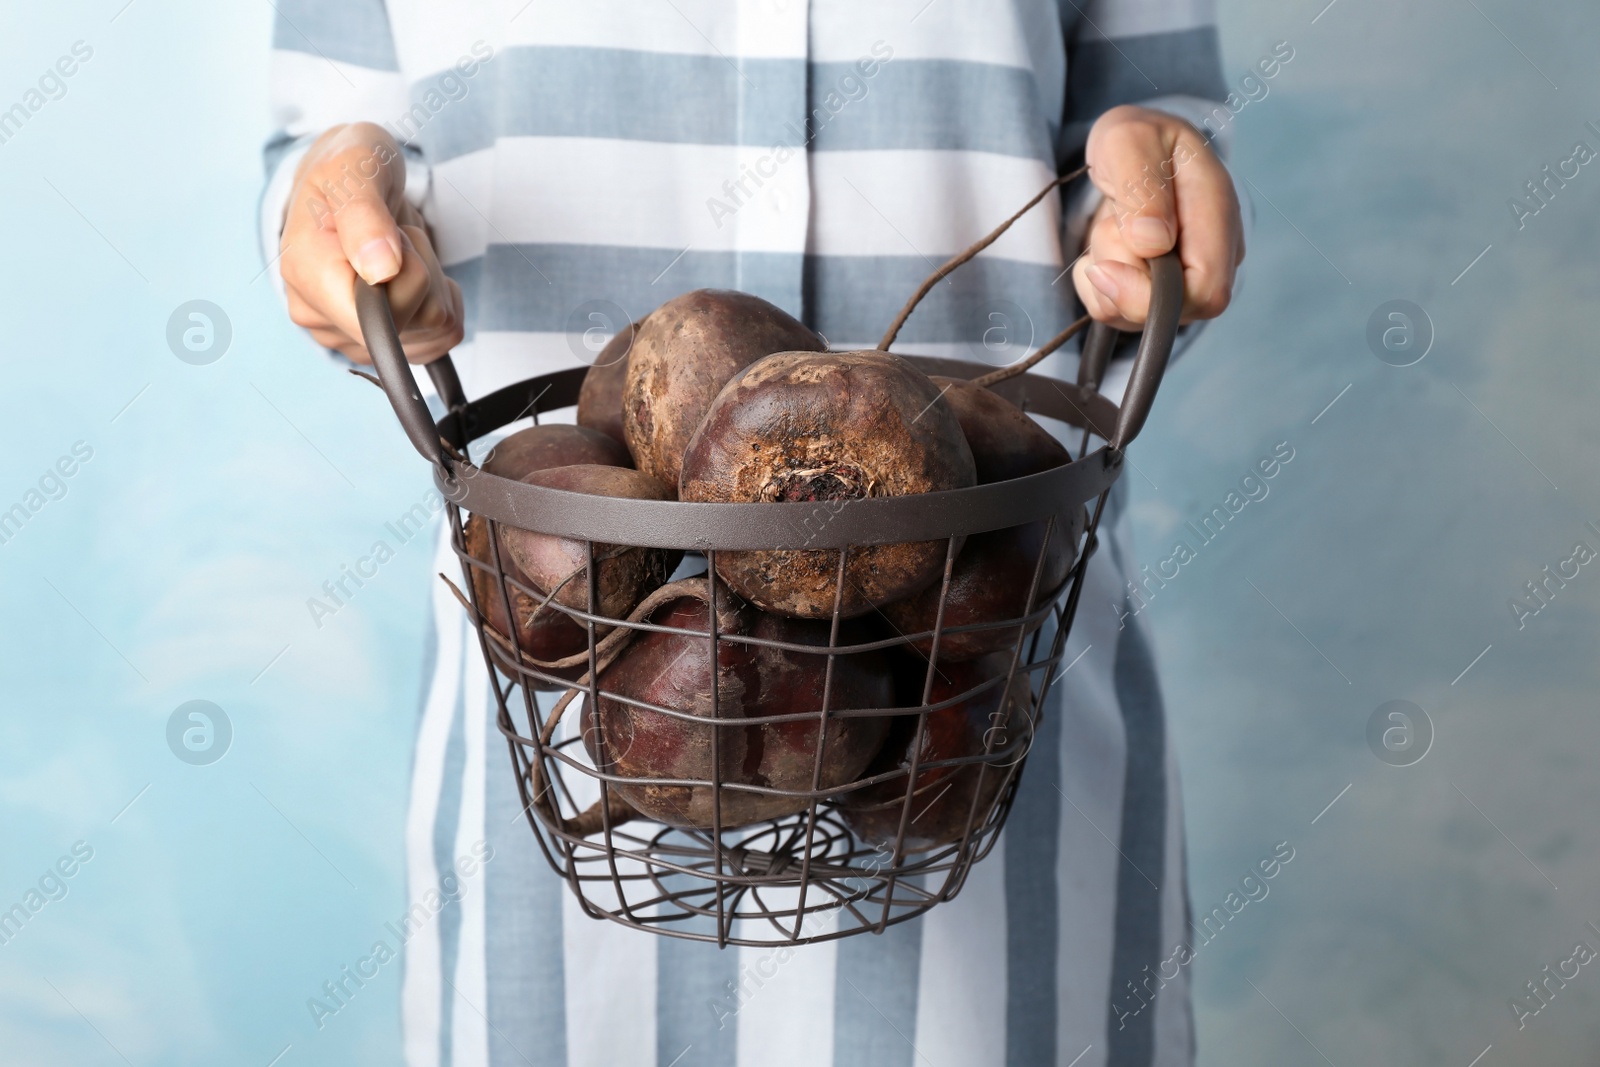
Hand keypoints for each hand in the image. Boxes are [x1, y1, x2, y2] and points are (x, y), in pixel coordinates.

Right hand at [279, 122, 463, 363]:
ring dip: (433, 286)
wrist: (349, 180)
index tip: (398, 236)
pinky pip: (440, 340)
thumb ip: (364, 214)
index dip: (409, 280)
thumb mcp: (356, 165)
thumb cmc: (350, 167)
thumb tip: (380, 271)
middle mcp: (320, 316)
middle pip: (410, 328)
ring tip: (400, 249)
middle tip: (396, 235)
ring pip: (431, 333)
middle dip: (423, 274)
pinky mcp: (378, 344)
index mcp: (306, 274)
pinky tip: (416, 274)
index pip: (375, 320)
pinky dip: (442, 303)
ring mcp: (348, 337)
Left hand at [1071, 105, 1243, 329]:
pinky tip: (1108, 241)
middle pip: (1168, 309)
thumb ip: (1142, 188)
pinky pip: (1111, 309)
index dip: (1153, 296)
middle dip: (1120, 275)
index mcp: (1216, 214)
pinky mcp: (1154, 292)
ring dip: (1104, 269)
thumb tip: (1153, 244)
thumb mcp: (1129, 141)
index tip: (1105, 268)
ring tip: (1114, 221)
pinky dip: (1094, 280)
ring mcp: (1186, 277)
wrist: (1130, 151)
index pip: (1206, 291)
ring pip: (1131, 312)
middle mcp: (1211, 255)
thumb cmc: (1136, 140)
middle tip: (1110, 223)